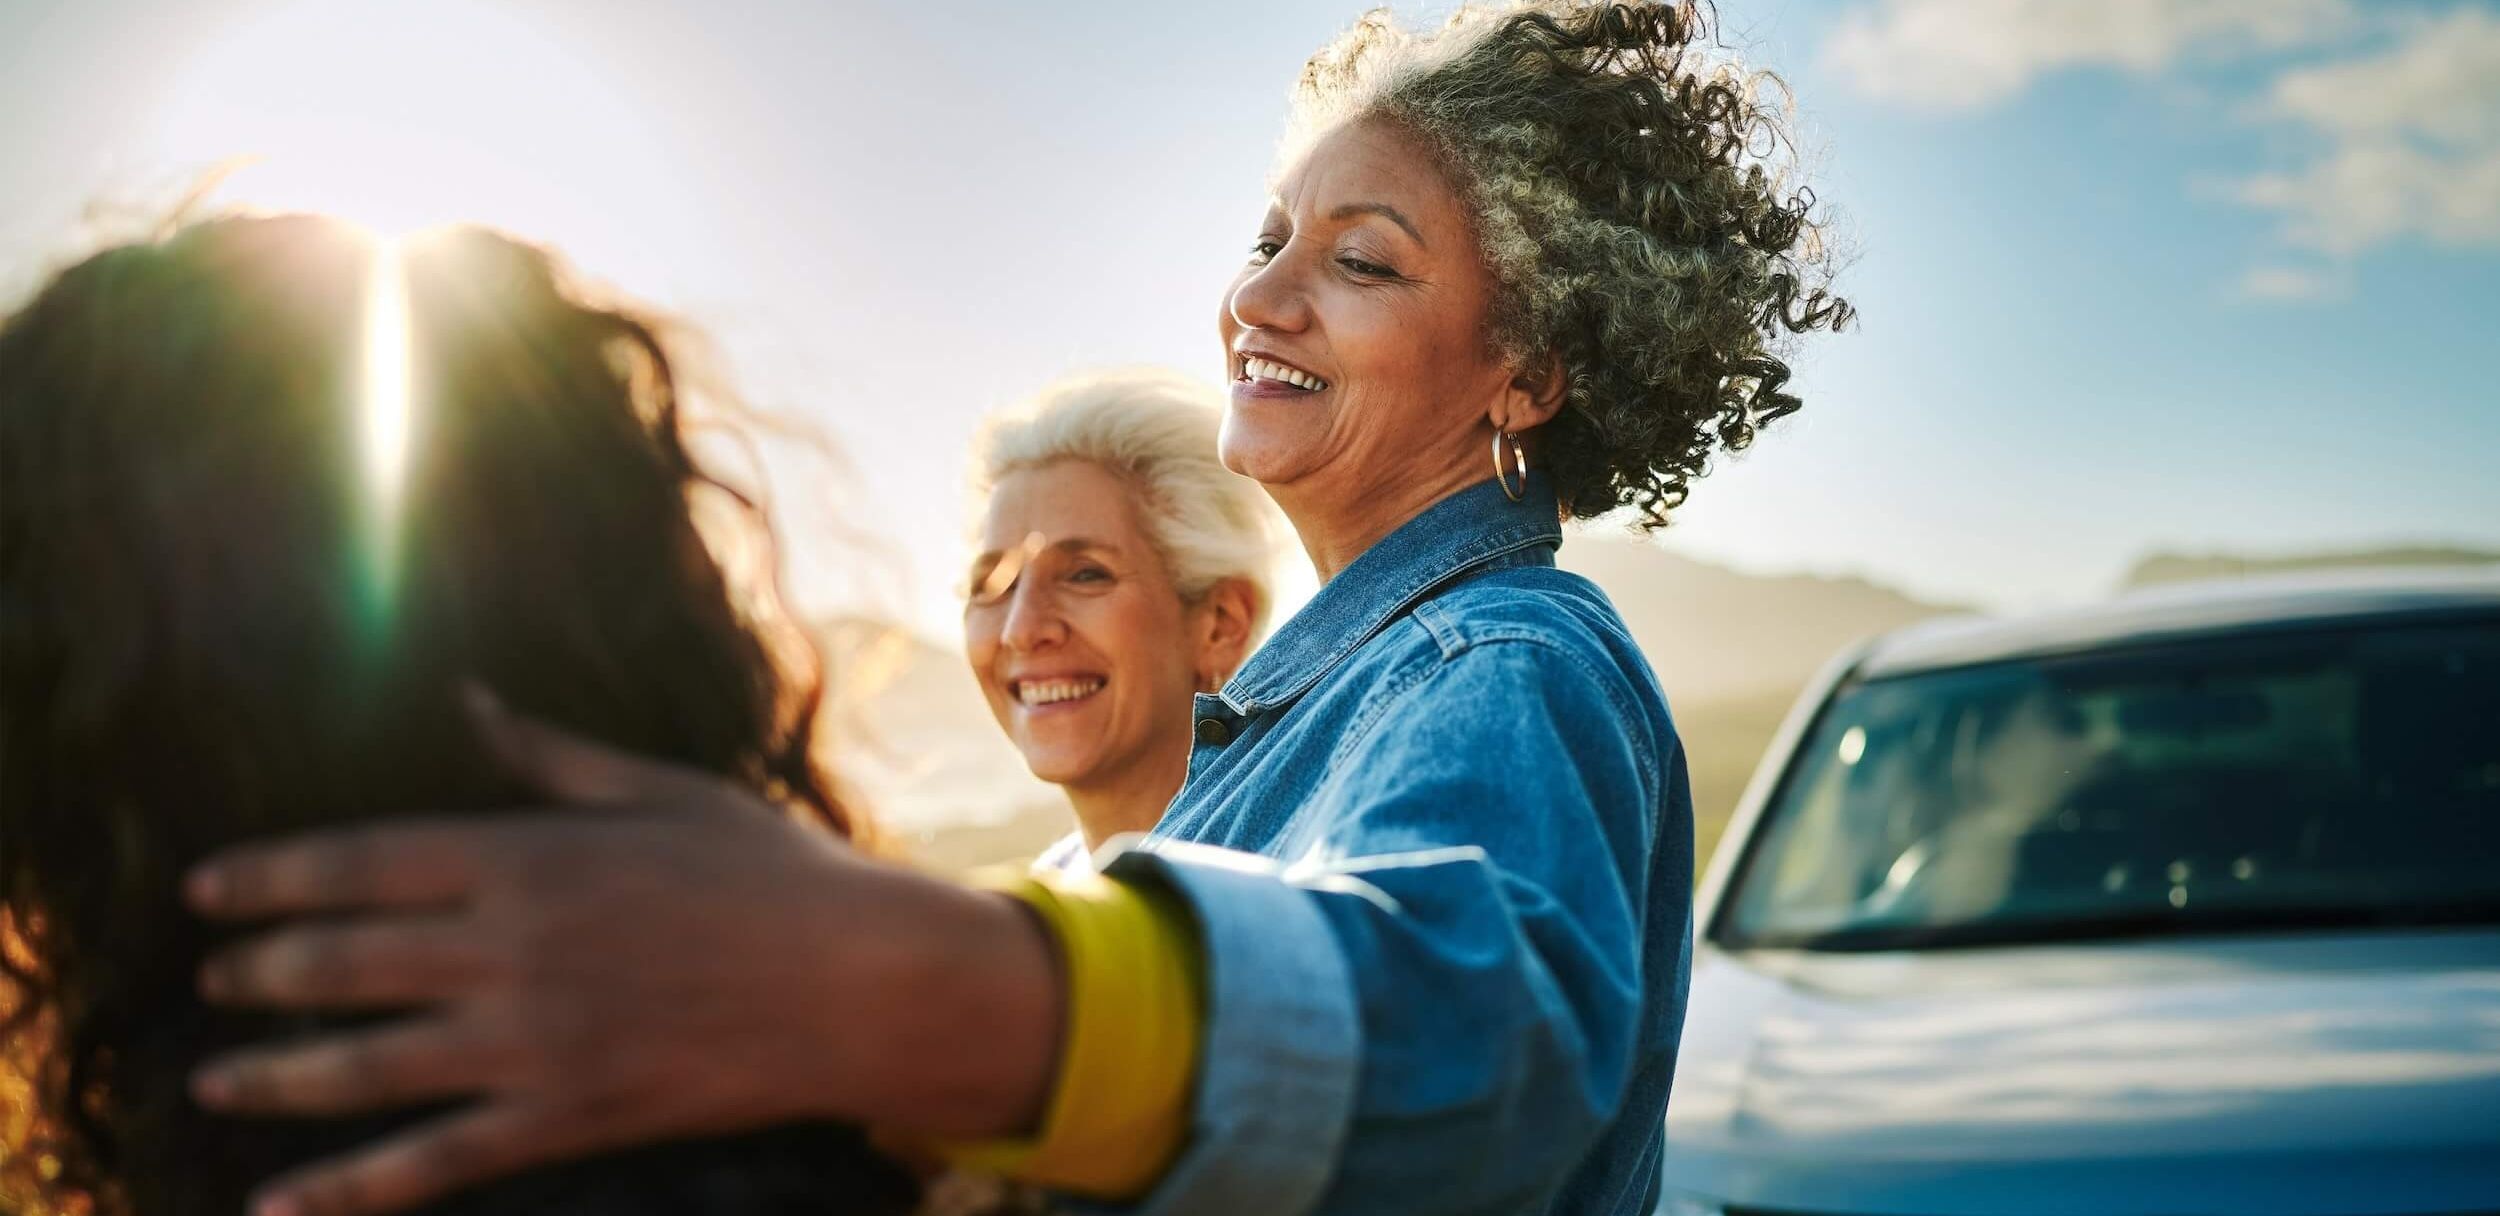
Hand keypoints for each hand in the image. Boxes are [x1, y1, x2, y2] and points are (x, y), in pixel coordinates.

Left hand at [186, 689, 1061, 1215]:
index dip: (268, 877)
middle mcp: (513, 949)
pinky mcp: (566, 1116)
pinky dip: (349, 1191)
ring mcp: (534, 1041)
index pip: (359, 862)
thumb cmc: (776, 875)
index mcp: (530, 856)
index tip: (206, 889)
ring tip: (216, 1080)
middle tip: (212, 979)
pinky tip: (282, 1206)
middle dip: (258, 973)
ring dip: (273, 1076)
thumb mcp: (666, 791)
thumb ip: (550, 757)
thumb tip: (469, 700)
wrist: (864, 984)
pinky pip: (433, 1162)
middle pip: (342, 964)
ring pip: (365, 1068)